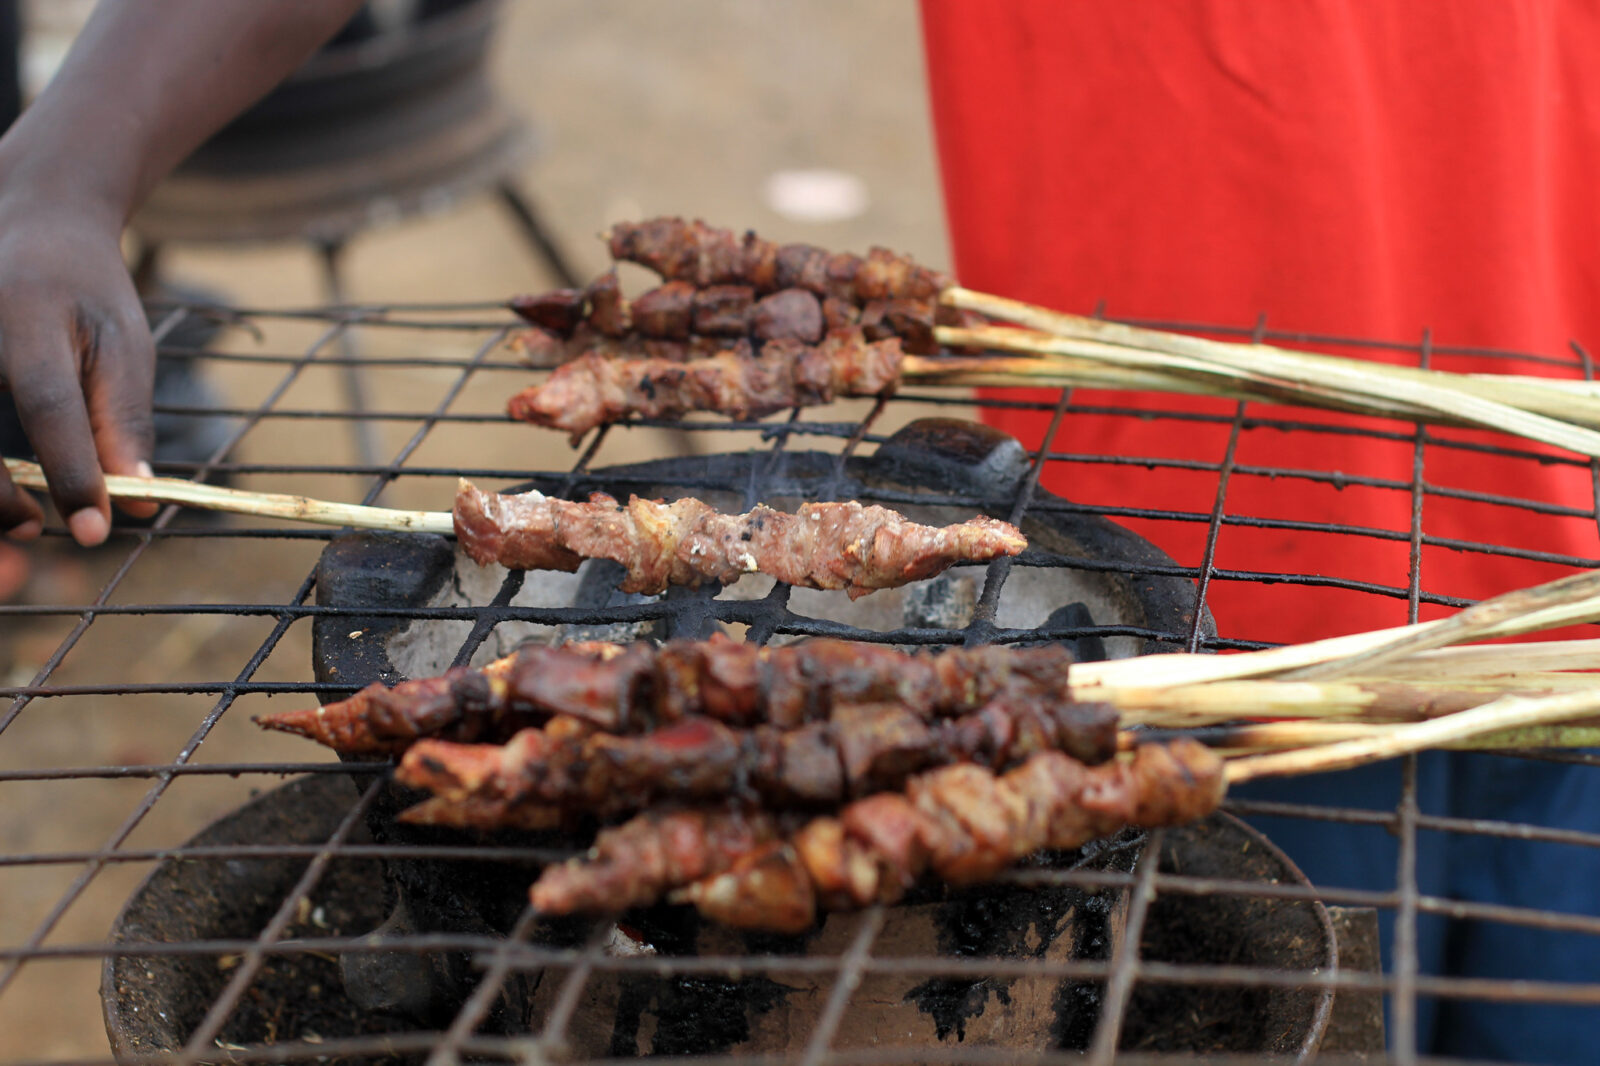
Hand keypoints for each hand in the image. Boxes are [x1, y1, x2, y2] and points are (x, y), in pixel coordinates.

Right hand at [0, 193, 157, 544]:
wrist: (30, 225)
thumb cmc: (86, 293)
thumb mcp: (123, 347)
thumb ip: (125, 424)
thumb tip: (138, 504)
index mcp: (27, 318)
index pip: (48, 406)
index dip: (71, 473)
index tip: (95, 529)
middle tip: (38, 529)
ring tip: (21, 520)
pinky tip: (1, 494)